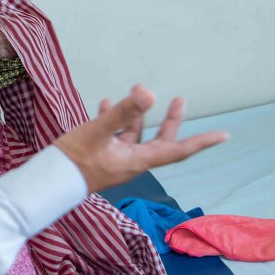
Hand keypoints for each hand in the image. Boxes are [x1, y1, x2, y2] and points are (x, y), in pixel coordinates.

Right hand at [53, 86, 227, 193]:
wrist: (49, 183)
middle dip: (171, 120)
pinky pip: (115, 136)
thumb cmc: (74, 160)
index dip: (202, 142)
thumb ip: (123, 112)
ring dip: (139, 115)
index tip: (224, 135)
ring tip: (136, 92)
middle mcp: (132, 161)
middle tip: (180, 99)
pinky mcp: (101, 157)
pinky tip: (106, 104)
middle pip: (160, 141)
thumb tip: (149, 92)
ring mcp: (116, 160)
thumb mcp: (99, 131)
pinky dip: (116, 119)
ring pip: (135, 136)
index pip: (178, 150)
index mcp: (138, 159)